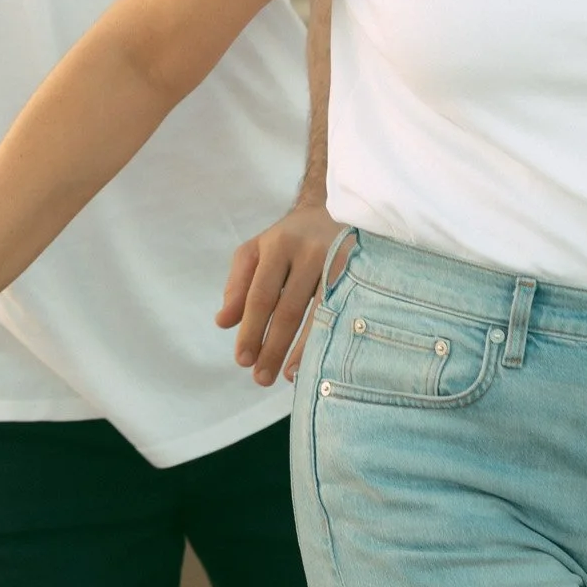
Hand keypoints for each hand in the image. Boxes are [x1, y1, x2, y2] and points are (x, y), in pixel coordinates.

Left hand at [216, 202, 340, 385]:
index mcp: (278, 244)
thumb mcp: (256, 251)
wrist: (336, 208)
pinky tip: (322, 357)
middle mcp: (309, 251)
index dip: (251, 330)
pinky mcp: (362, 272)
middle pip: (289, 309)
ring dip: (303, 349)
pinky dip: (331, 337)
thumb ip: (238, 286)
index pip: (261, 295)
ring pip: (320, 314)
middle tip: (261, 378)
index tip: (242, 360)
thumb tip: (224, 323)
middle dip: (273, 347)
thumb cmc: (289, 239)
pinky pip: (344, 311)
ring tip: (289, 376)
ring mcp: (340, 261)